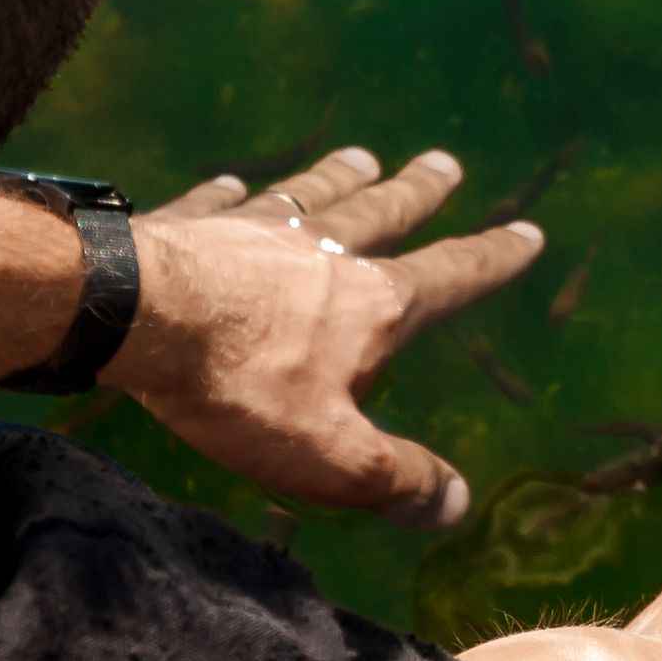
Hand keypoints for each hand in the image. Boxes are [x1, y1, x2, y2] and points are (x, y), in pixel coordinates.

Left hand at [107, 144, 545, 527]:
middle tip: (445, 163)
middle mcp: (323, 253)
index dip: (491, 260)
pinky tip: (236, 182)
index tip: (527, 233)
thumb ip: (397, 478)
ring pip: (310, 196)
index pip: (448, 277)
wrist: (134, 316)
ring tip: (363, 157)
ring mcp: (254, 231)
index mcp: (371, 305)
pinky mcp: (191, 226)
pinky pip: (221, 203)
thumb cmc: (240, 388)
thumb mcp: (331, 455)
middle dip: (418, 193)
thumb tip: (459, 503)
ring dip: (340, 178)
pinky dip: (232, 194)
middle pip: (382, 213)